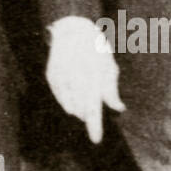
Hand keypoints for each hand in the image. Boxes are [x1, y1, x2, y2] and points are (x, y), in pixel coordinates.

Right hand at [46, 16, 124, 143]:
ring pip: (70, 106)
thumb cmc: (96, 50)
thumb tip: (119, 109)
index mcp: (92, 75)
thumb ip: (111, 90)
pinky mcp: (51, 77)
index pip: (93, 106)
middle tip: (93, 102)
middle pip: (81, 110)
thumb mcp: (109, 67)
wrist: (72, 30)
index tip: (96, 140)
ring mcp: (60, 77)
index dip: (94, 125)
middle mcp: (74, 77)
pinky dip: (69, 100)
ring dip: (80, 108)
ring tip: (84, 89)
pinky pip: (61, 98)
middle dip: (89, 114)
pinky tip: (74, 88)